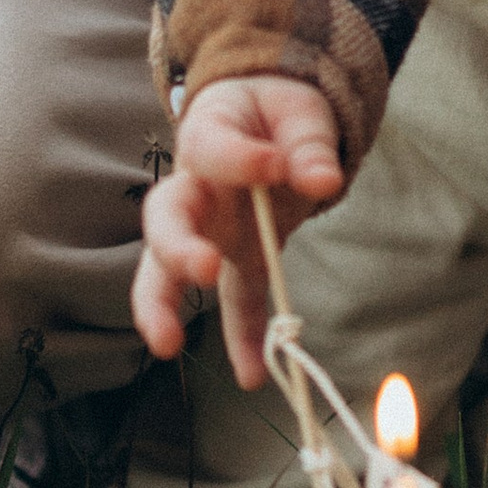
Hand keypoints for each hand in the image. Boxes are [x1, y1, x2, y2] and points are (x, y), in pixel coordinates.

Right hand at [131, 74, 342, 390]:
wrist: (275, 121)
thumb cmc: (279, 111)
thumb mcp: (300, 112)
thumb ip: (308, 144)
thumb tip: (322, 180)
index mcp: (207, 133)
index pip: (209, 145)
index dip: (239, 158)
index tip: (273, 163)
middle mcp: (196, 187)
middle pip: (165, 218)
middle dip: (176, 248)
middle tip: (202, 269)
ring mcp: (211, 229)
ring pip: (168, 268)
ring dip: (165, 304)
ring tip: (167, 344)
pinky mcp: (240, 258)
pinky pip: (237, 300)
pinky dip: (245, 338)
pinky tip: (253, 376)